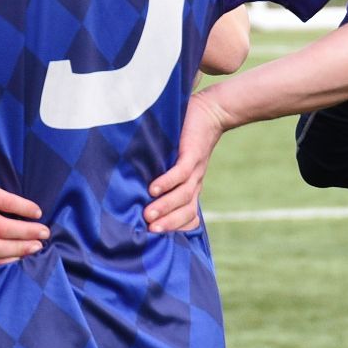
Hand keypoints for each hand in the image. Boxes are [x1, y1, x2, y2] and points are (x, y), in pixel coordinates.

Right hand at [145, 88, 230, 232]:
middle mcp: (194, 183)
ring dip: (165, 206)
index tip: (155, 235)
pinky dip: (167, 182)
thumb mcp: (176, 160)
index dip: (175, 228)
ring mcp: (194, 170)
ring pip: (182, 195)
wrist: (212, 112)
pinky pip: (180, 173)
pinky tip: (153, 188)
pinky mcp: (191, 154)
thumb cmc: (187, 137)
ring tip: (148, 214)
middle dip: (168, 222)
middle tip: (150, 230)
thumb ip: (162, 173)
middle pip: (185, 211)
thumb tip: (136, 186)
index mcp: (191, 188)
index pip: (188, 216)